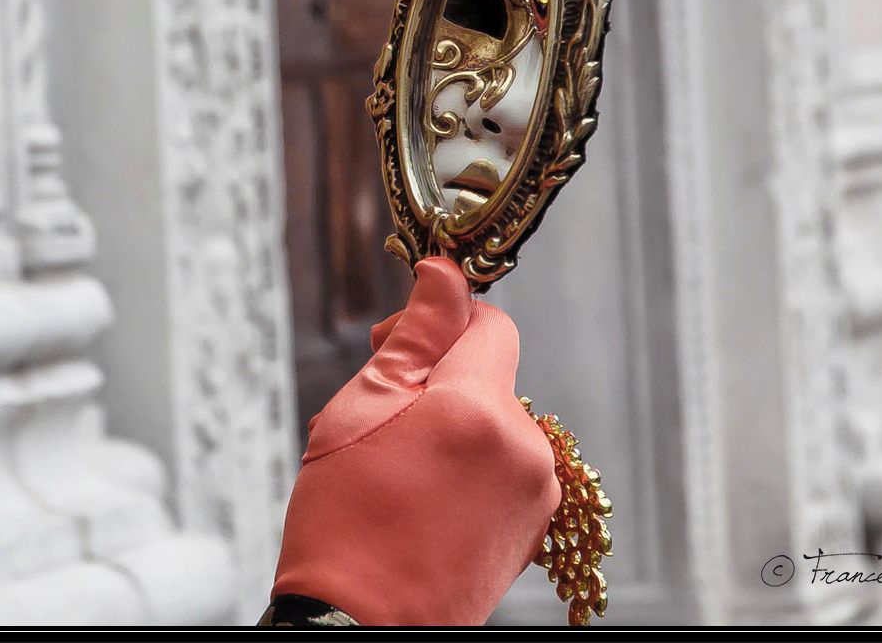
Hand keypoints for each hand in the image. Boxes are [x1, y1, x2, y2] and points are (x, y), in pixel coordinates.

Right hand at [272, 258, 558, 624]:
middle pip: (488, 375)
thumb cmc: (347, 521)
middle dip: (436, 380)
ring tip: (396, 466)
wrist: (361, 625)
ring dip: (450, 425)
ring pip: (493, 422)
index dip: (438, 321)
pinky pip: (502, 468)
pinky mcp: (532, 529)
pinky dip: (466, 467)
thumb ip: (416, 335)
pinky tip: (422, 498)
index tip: (393, 343)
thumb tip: (444, 275)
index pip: (488, 324)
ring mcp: (535, 494)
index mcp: (481, 408)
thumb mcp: (362, 408)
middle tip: (378, 416)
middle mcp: (525, 448)